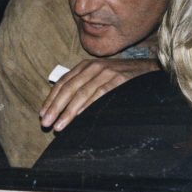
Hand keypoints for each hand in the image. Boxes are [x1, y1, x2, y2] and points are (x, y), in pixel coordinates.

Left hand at [40, 58, 158, 131]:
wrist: (149, 69)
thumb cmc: (122, 77)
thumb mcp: (100, 76)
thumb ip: (83, 85)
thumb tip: (62, 106)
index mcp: (86, 66)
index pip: (63, 82)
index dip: (51, 99)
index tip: (43, 114)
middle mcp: (94, 67)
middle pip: (69, 88)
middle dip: (55, 107)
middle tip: (46, 123)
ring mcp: (107, 73)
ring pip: (82, 93)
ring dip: (69, 112)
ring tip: (59, 126)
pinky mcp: (119, 80)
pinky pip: (99, 95)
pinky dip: (88, 107)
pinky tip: (80, 118)